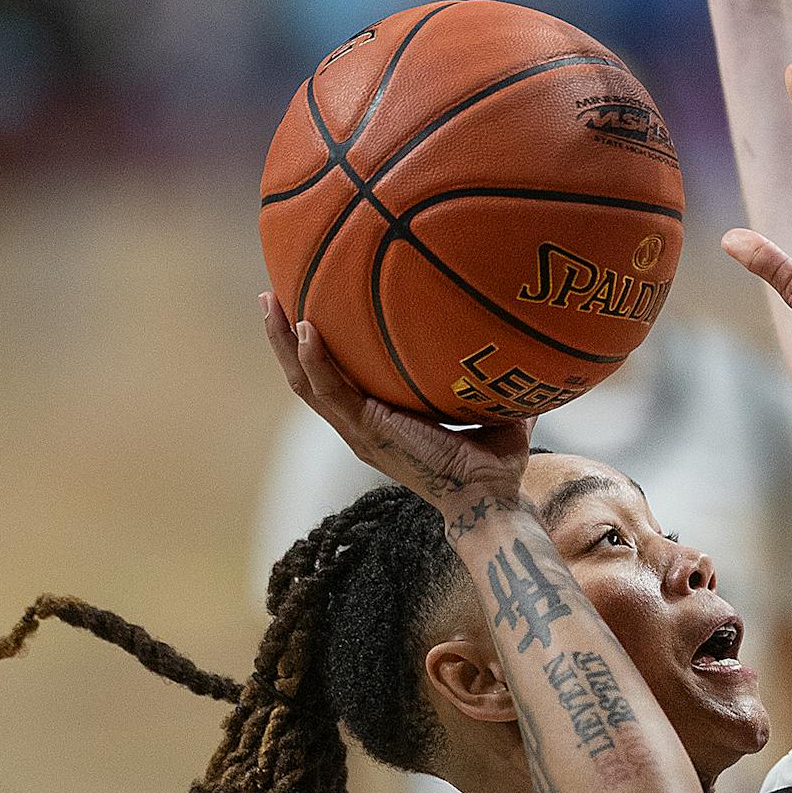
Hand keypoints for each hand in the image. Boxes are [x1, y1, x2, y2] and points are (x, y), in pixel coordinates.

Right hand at [259, 292, 532, 516]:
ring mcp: (359, 429)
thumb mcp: (492, 409)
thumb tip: (520, 347)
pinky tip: (307, 329)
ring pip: (305, 382)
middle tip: (272, 296)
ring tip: (272, 302)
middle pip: (306, 377)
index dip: (318, 350)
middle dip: (284, 338)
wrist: (487, 496)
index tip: (307, 310)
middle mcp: (360, 424)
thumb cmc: (493, 463)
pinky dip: (315, 360)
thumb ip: (494, 379)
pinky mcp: (366, 430)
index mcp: (379, 420)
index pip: (337, 380)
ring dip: (284, 342)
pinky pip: (330, 391)